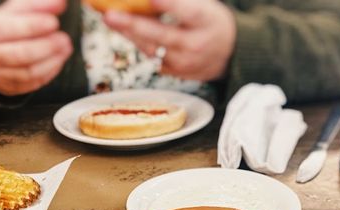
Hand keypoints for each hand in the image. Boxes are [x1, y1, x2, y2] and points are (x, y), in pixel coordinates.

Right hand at [0, 0, 73, 96]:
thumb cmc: (7, 26)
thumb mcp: (16, 10)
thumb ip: (37, 5)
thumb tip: (60, 3)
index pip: (10, 29)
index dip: (34, 26)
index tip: (54, 22)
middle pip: (20, 54)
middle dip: (46, 46)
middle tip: (64, 39)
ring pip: (28, 72)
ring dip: (52, 61)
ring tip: (65, 48)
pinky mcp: (9, 88)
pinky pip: (32, 84)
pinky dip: (49, 73)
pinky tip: (58, 60)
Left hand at [103, 0, 235, 80]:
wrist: (229, 53)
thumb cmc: (209, 20)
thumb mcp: (202, 4)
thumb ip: (178, 1)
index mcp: (208, 21)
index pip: (190, 12)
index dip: (170, 5)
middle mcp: (197, 44)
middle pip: (162, 35)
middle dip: (134, 24)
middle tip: (110, 15)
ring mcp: (185, 63)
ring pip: (151, 48)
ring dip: (129, 33)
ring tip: (110, 18)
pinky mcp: (175, 73)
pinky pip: (151, 56)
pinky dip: (137, 41)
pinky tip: (124, 29)